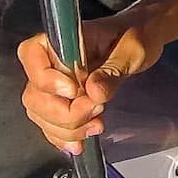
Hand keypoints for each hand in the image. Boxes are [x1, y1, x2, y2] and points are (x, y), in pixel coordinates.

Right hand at [18, 15, 162, 154]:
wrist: (145, 39)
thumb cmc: (139, 35)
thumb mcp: (133, 51)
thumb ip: (112, 71)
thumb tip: (92, 93)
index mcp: (68, 38)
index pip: (32, 53)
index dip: (45, 78)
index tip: (75, 91)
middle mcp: (54, 60)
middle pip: (34, 93)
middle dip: (62, 112)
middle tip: (96, 110)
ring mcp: (56, 82)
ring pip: (40, 113)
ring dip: (65, 128)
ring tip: (96, 125)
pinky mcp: (63, 100)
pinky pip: (50, 123)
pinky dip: (63, 136)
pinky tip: (81, 141)